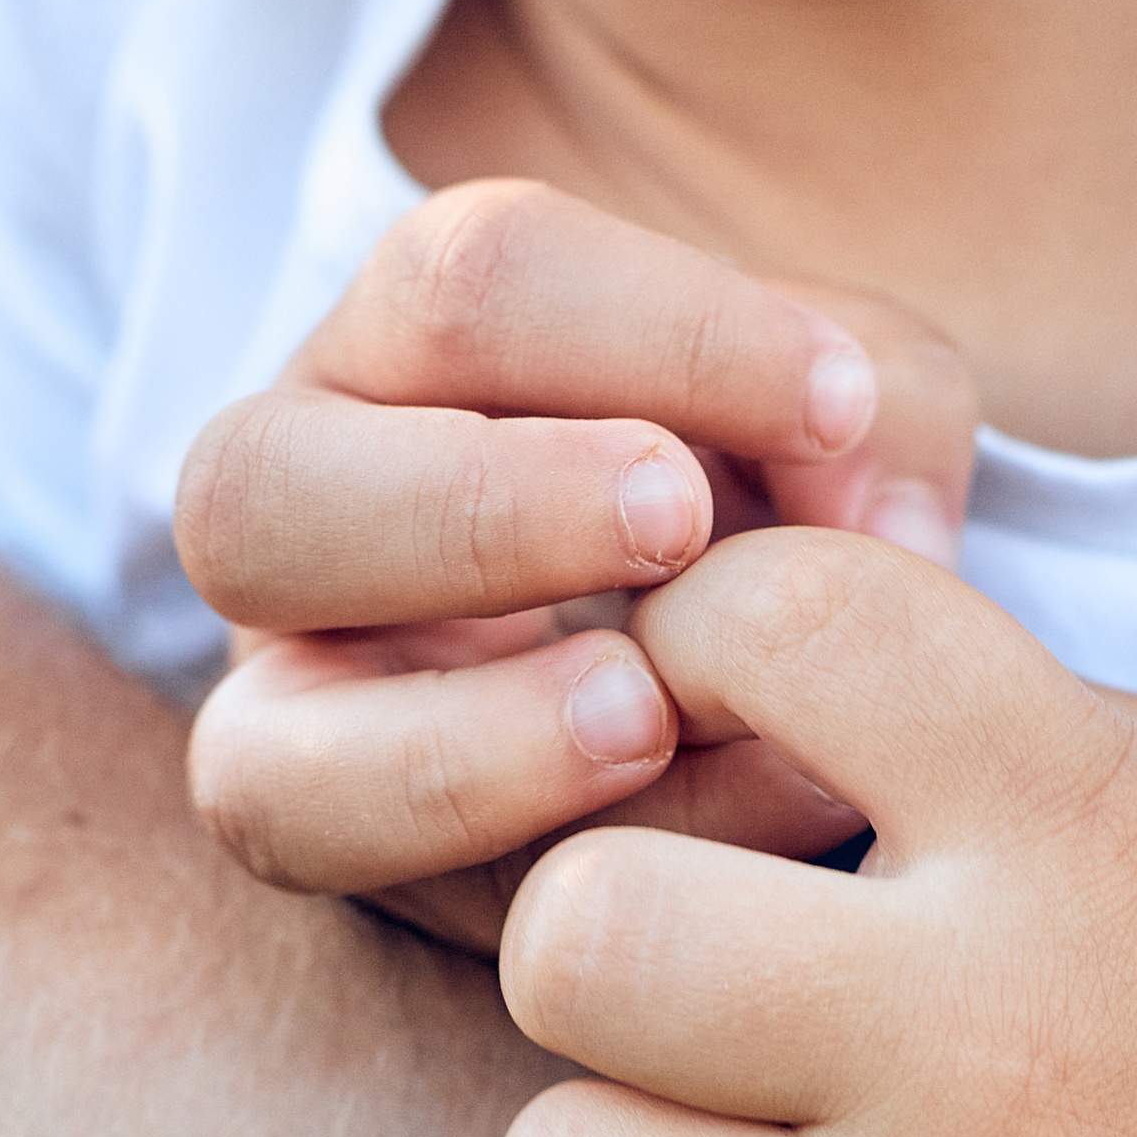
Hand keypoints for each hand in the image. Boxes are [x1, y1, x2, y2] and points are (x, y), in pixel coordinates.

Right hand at [179, 181, 978, 953]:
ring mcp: (292, 709)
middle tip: (676, 528)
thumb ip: (883, 419)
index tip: (836, 408)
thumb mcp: (853, 427)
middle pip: (257, 481)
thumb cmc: (787, 515)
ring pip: (254, 745)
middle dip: (482, 507)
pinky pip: (333, 856)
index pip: (473, 280)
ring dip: (460, 741)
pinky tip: (669, 833)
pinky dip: (504, 840)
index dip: (658, 332)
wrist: (777, 691)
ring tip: (644, 717)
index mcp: (416, 346)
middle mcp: (302, 511)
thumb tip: (866, 517)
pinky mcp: (332, 842)